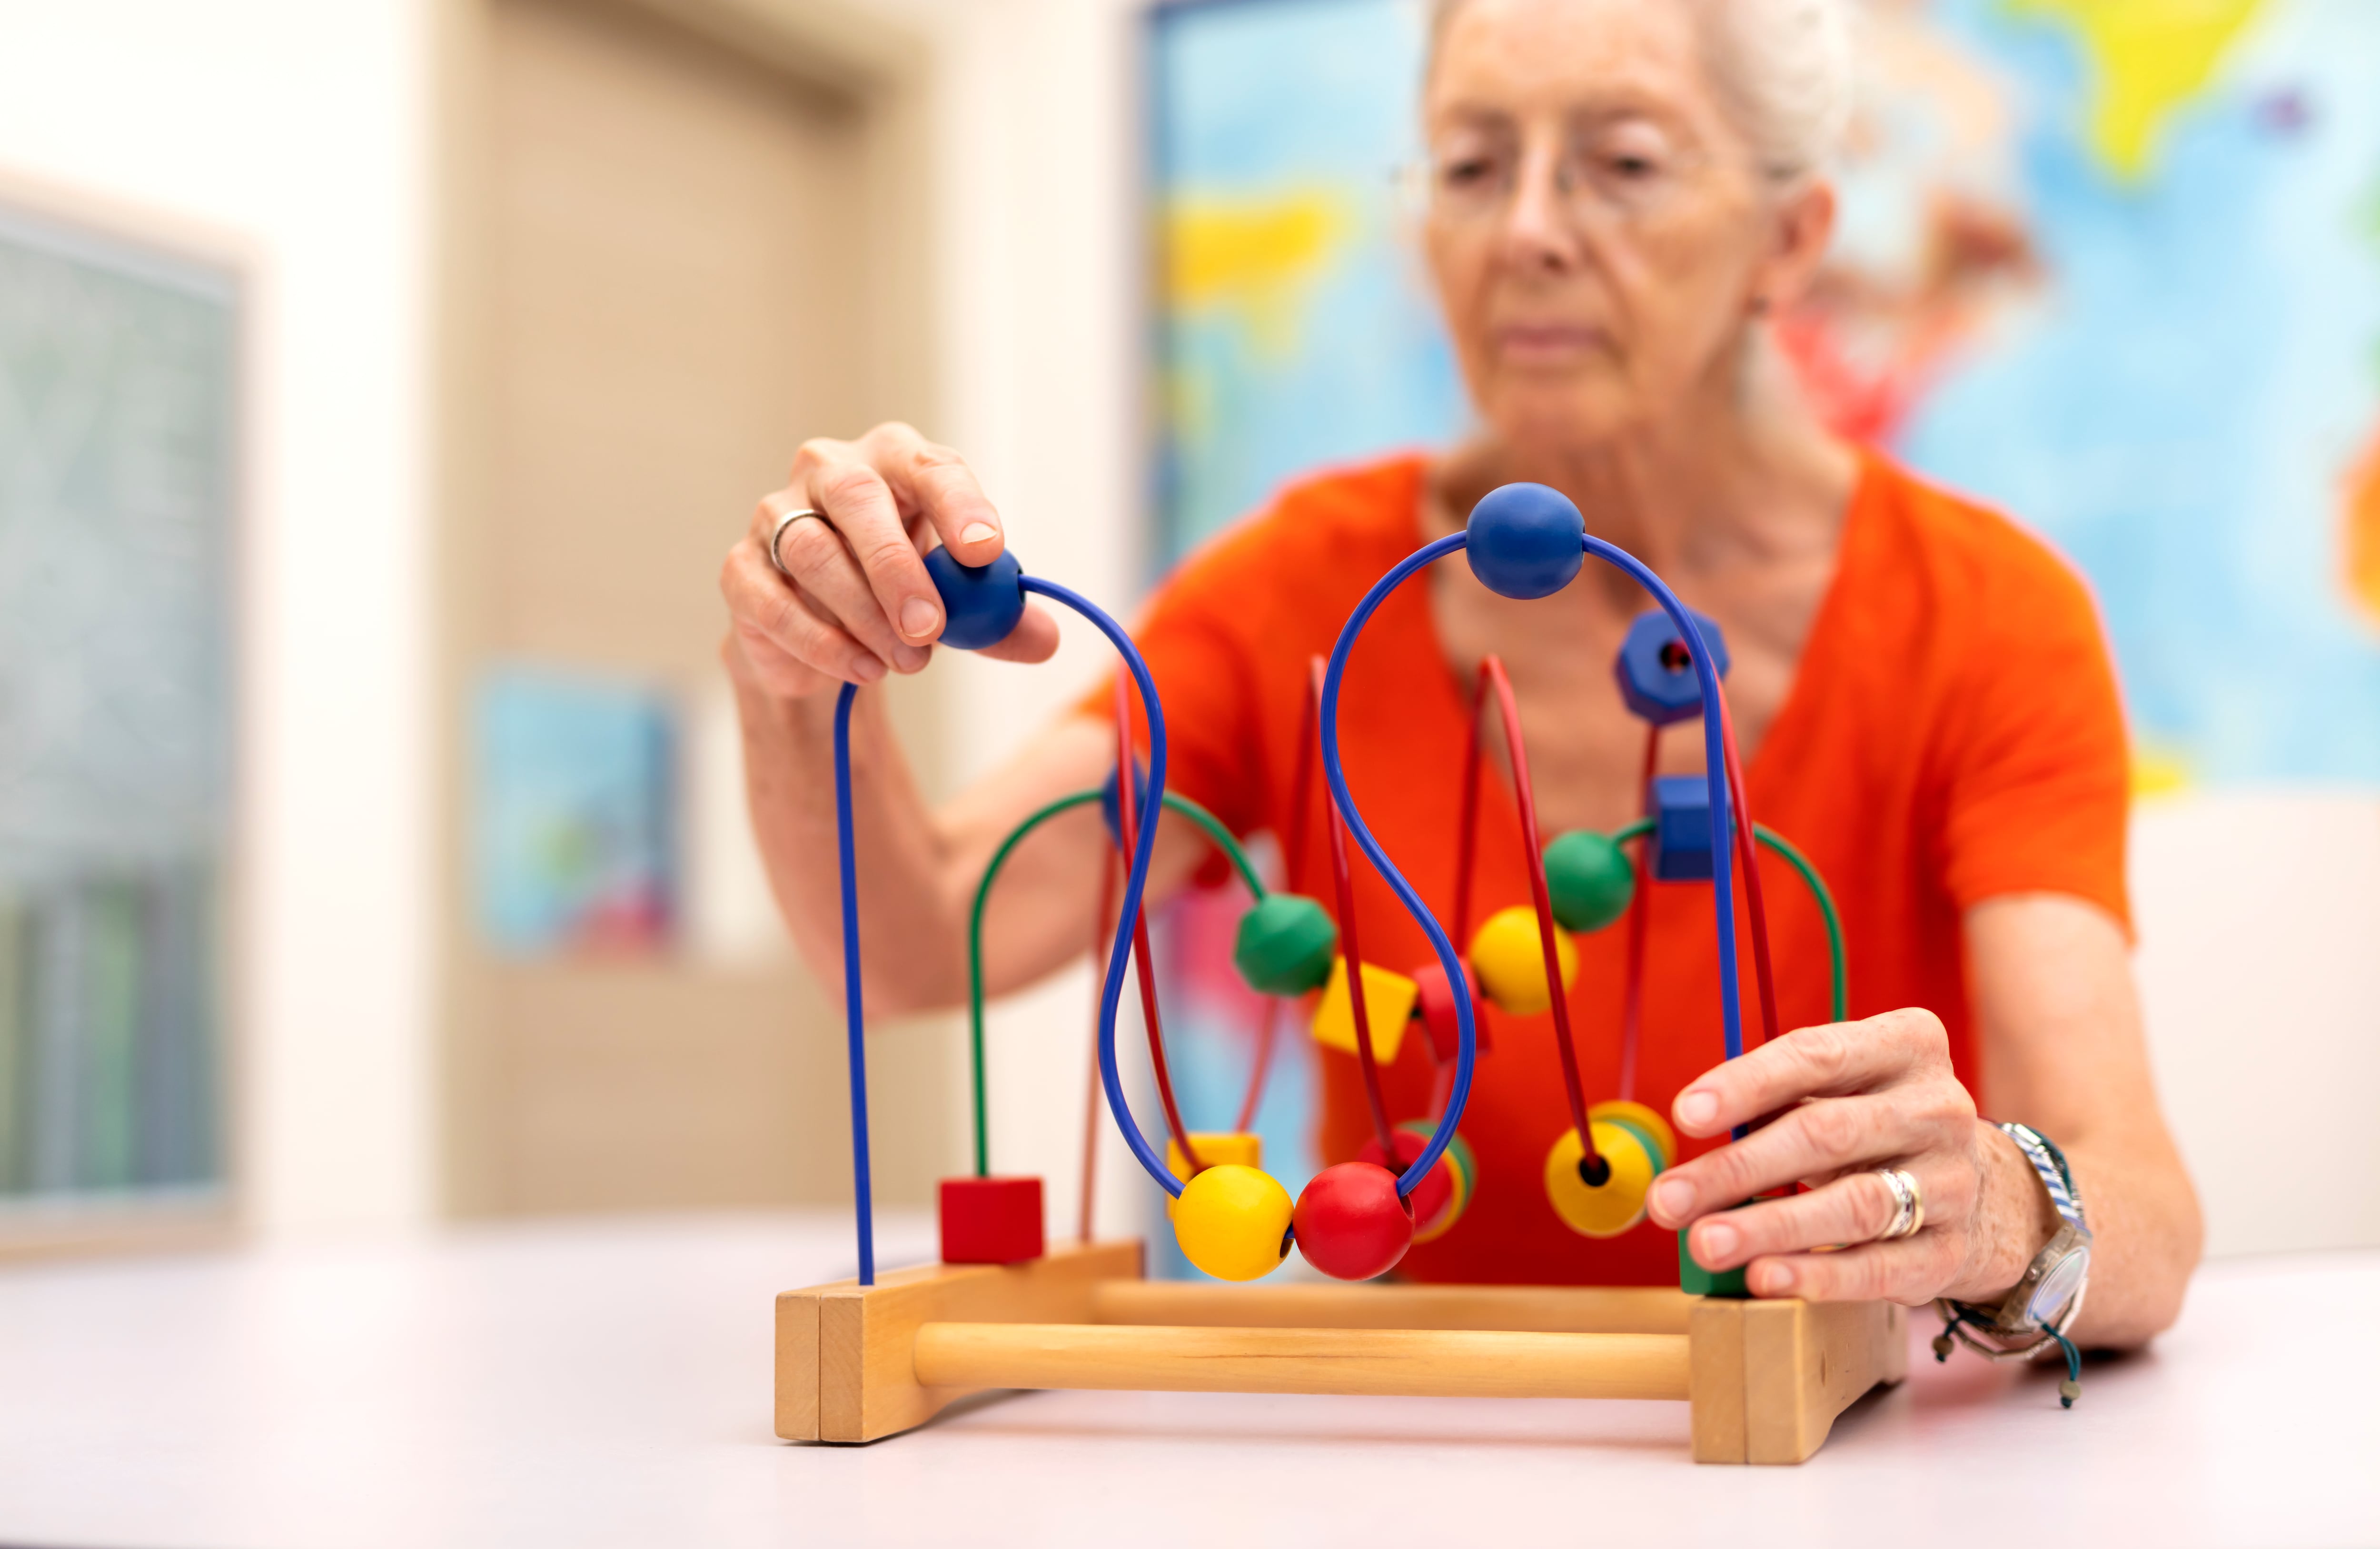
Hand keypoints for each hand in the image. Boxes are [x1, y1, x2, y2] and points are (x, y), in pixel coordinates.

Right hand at [720, 422, 1060, 699]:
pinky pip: (773, 602)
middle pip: (859, 501)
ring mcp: (776, 516)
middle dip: (898, 567)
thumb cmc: (898, 595)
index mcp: (895, 462)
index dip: (958, 505)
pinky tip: (862, 668)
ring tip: (906, 662)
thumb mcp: (958, 602)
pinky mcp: (741, 570)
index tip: (985, 551)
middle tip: (930, 626)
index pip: (929, 467)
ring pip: (813, 552)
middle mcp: (830, 473)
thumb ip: (997, 616)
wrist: (820, 635)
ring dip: (864, 614)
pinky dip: (820, 642)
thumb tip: (1045, 639)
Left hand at [1646, 1008, 2048, 1304]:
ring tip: (1705, 1243)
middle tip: (1669, 1199)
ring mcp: (1954, 1181)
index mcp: (1908, 1045)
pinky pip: (1879, 1266)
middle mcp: (1940, 1107)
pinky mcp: (1953, 1250)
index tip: (1685, 1114)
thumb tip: (1693, 1136)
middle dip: (1737, 1169)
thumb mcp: (1842, 1091)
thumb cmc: (1878, 1129)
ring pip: (1853, 1204)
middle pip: (1825, 1133)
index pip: (1817, 1055)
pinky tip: (1764, 1278)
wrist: (1987, 1192)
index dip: (1746, 1084)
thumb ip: (1776, 1102)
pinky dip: (1818, 1275)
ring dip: (1770, 1227)